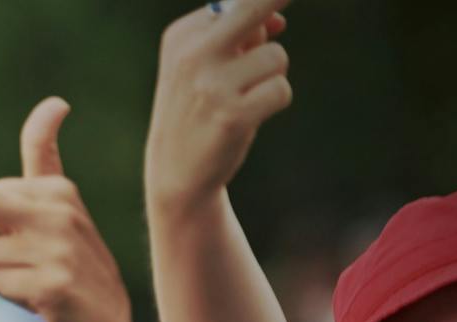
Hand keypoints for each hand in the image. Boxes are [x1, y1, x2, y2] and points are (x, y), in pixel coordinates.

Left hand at [0, 98, 130, 321]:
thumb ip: (44, 156)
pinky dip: (14, 296)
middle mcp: (57, 212)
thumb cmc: (68, 257)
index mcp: (55, 190)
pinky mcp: (53, 285)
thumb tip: (55, 101)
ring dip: (3, 273)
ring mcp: (57, 248)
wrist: (107, 318)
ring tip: (37, 278)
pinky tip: (44, 298)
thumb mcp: (55, 205)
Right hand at [144, 0, 293, 216]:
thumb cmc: (197, 109)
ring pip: (276, 57)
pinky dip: (274, 102)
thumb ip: (238, 35)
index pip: (236, 2)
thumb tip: (279, 21)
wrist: (175, 171)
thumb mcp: (202, 65)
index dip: (261, 8)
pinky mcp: (232, 114)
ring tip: (244, 97)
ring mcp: (211, 86)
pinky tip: (250, 116)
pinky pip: (281, 90)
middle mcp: (192, 56)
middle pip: (253, 7)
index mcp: (180, 37)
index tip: (276, 11)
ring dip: (272, 77)